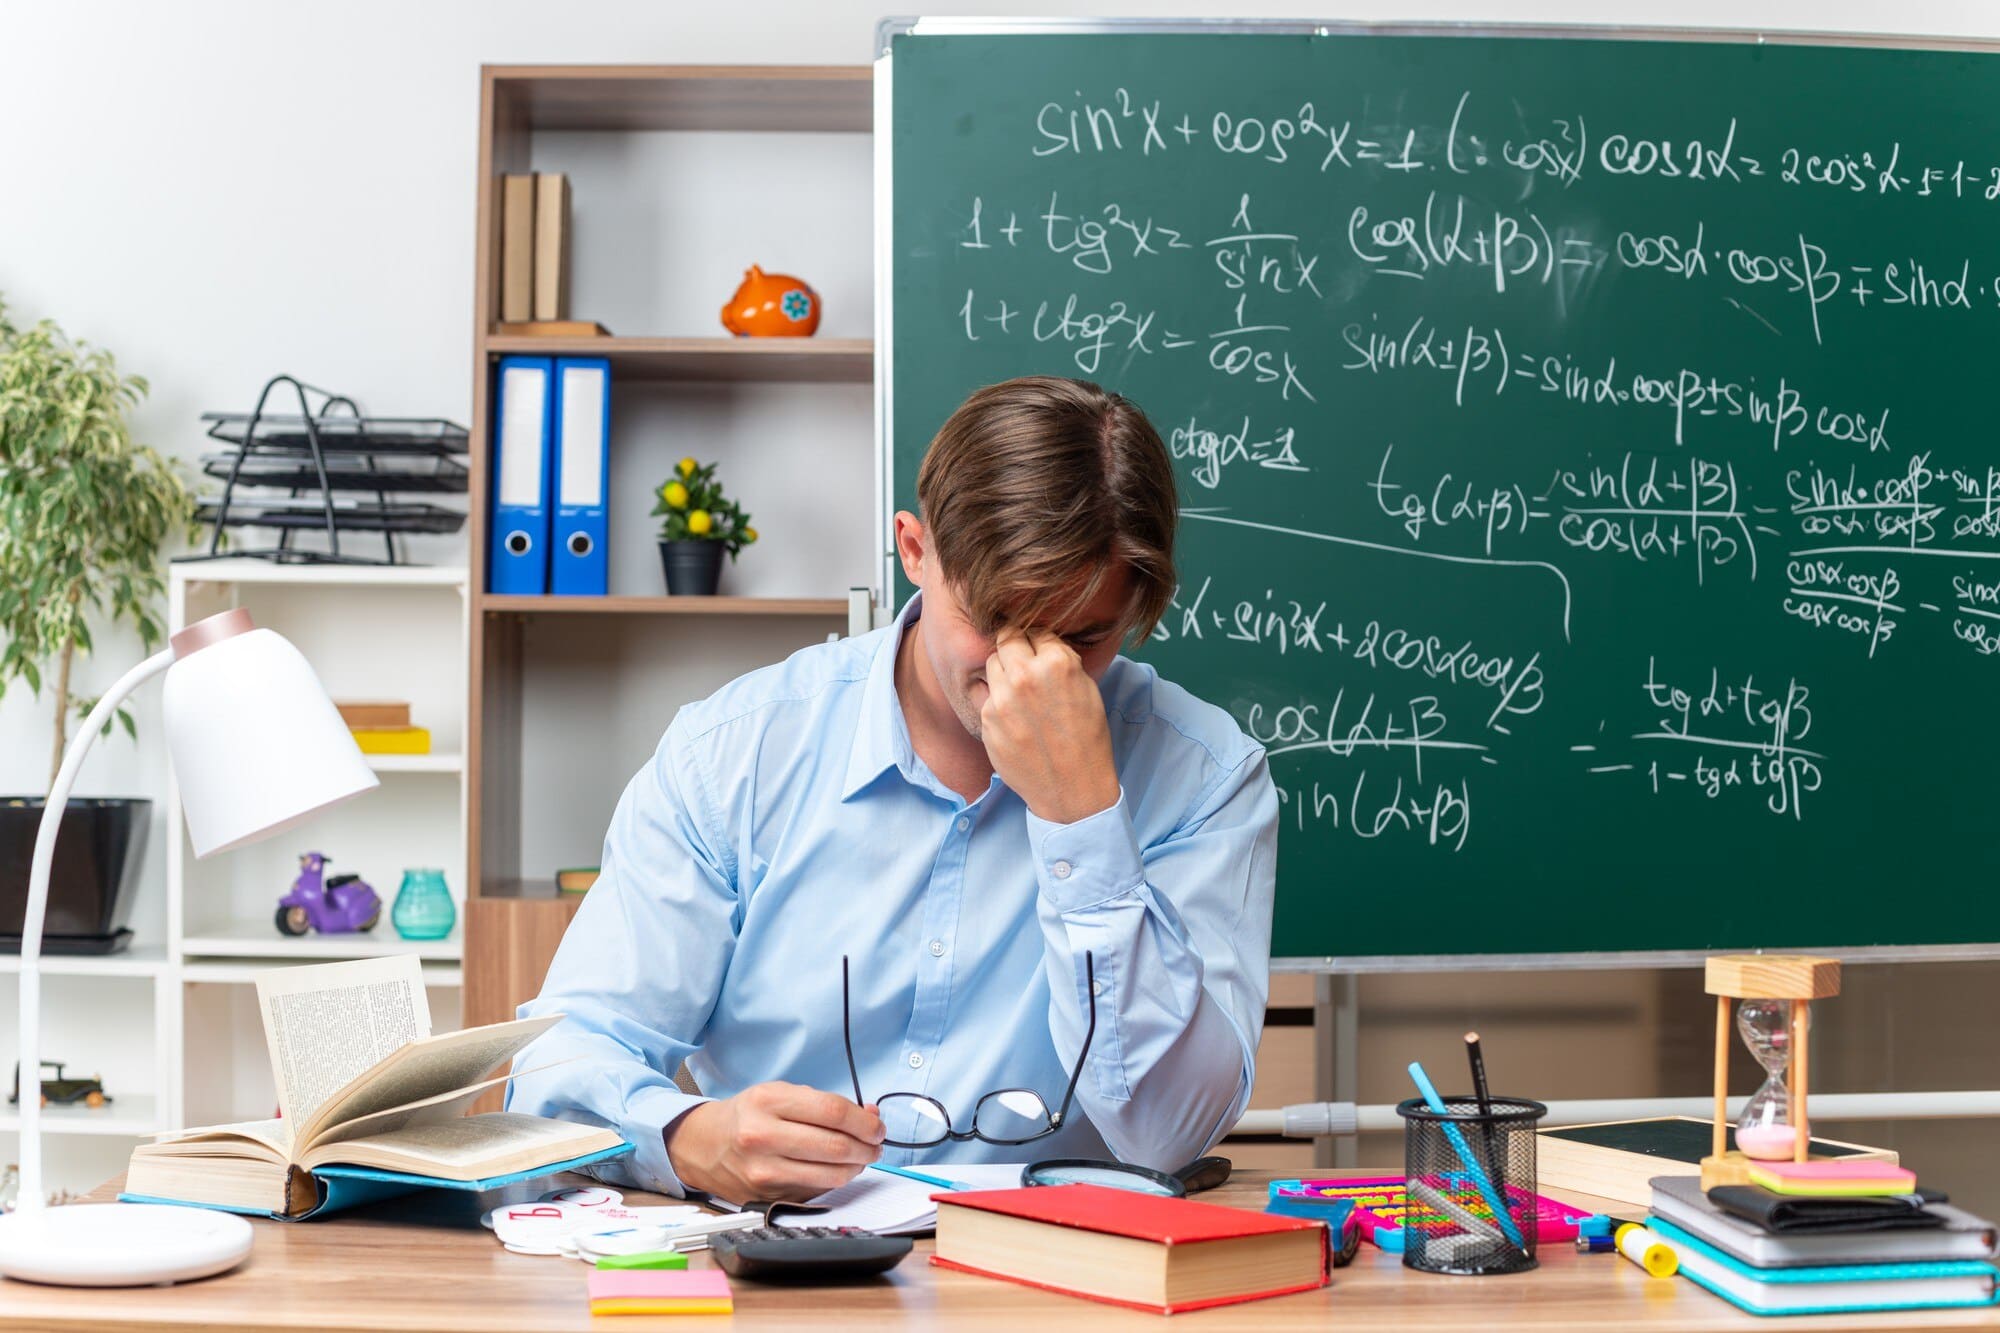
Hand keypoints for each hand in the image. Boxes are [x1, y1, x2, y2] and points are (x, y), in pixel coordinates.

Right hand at [665, 1082, 884, 1201]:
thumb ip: (826, 1103)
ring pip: (830, 1175)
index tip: (877, 1126)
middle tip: (876, 1144)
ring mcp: (763, 1171)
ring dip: (856, 1168)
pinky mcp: (766, 1196)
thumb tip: (870, 1115)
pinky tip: (836, 1170)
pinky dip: (834, 1181)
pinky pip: (815, 1192)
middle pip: (835, 1146)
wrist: (704, 1145)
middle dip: (867, 1147)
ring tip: (861, 1158)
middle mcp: (762, 1136)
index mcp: (768, 1101)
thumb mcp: (782, 1094)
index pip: (832, 1112)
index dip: (864, 1122)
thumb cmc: (748, 1116)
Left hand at [981, 628, 1120, 824]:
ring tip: (1020, 692)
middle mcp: (1025, 676)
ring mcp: (1002, 698)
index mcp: (1056, 663)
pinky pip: (986, 695)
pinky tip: (1014, 717)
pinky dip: (997, 699)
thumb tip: (1042, 642)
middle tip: (1023, 660)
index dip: (1039, 640)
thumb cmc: (1086, 740)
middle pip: (1006, 639)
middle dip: (1015, 646)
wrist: (1072, 788)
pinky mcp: (986, 719)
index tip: (1039, 648)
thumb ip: (1062, 661)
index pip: (1037, 630)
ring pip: (992, 663)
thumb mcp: (1087, 690)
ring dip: (1004, 670)